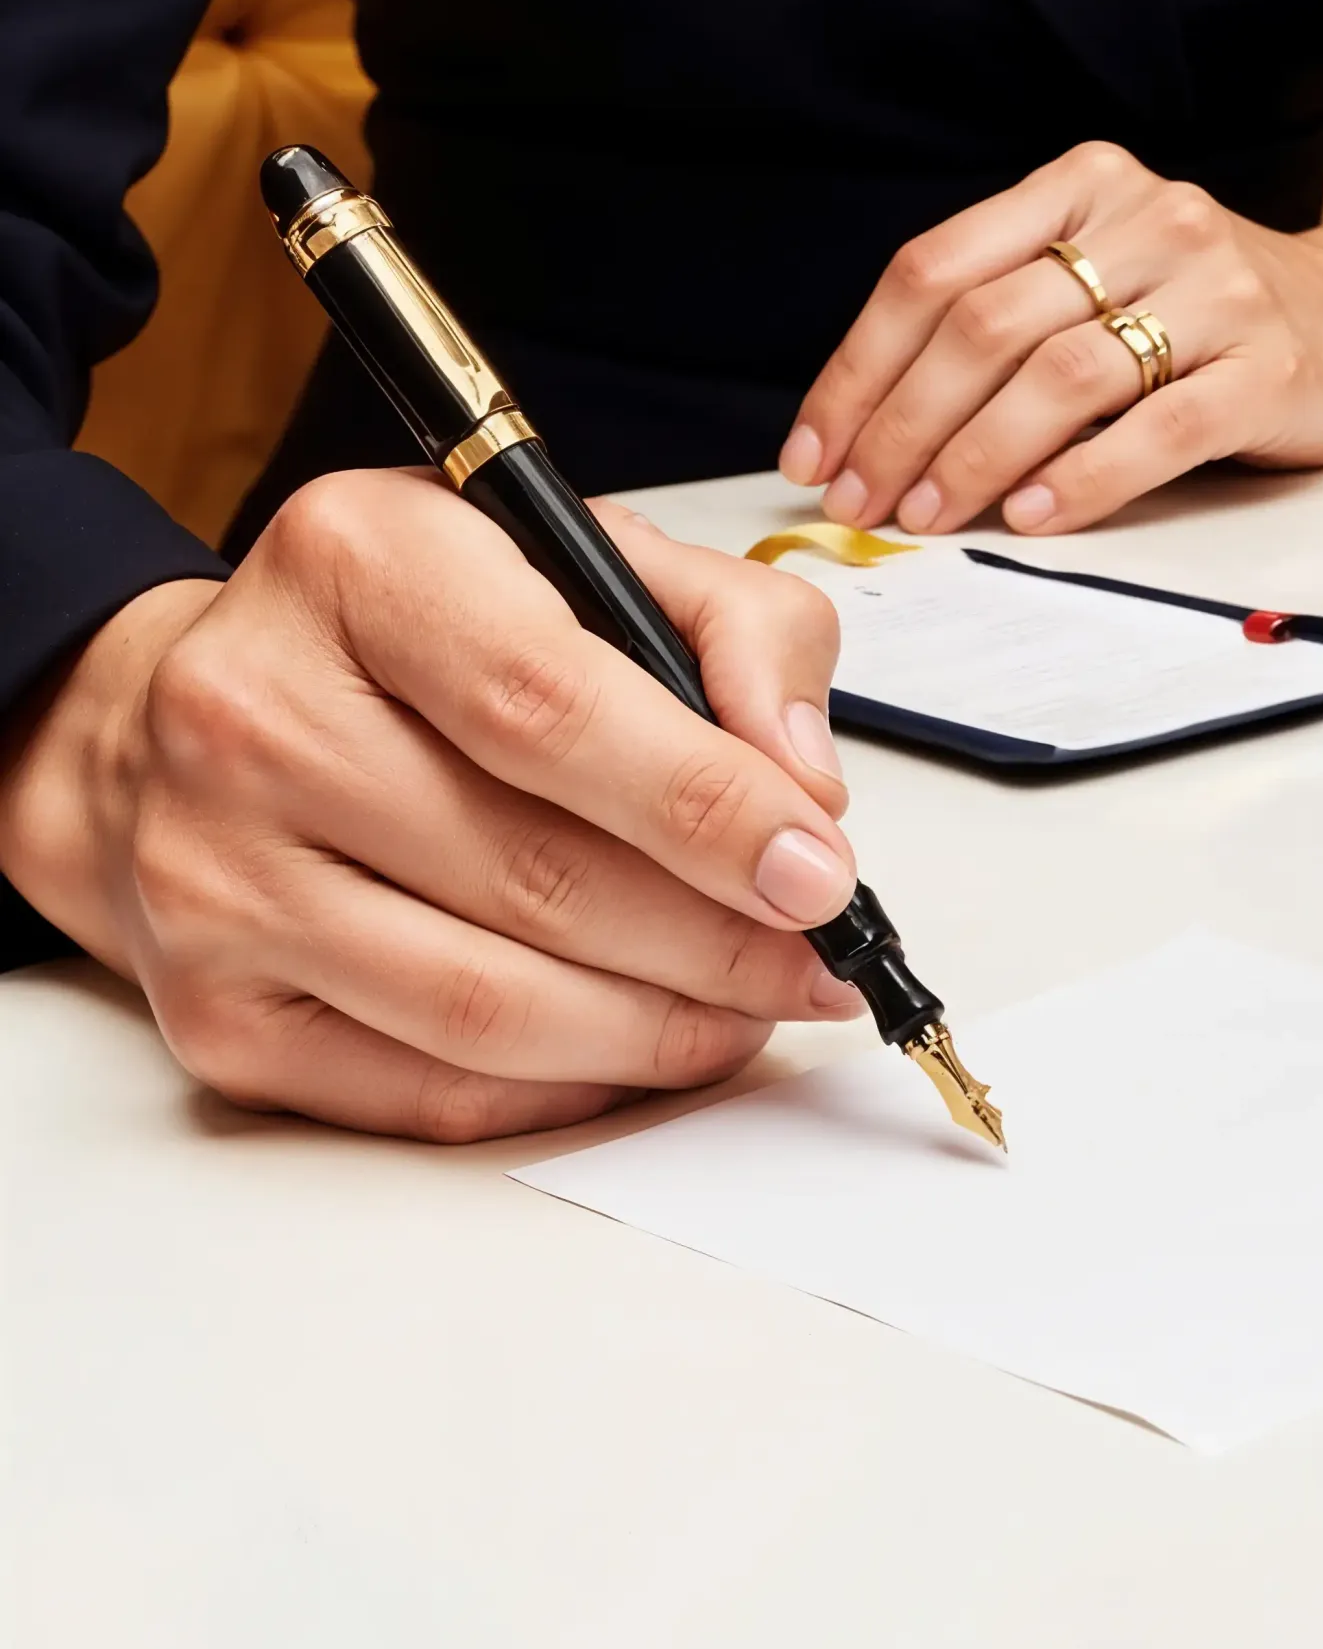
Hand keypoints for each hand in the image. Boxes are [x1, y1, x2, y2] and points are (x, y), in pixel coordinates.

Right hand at [0, 472, 864, 1140]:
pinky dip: (564, 1089)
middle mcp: (253, 714)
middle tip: (812, 961)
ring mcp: (213, 875)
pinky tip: (640, 1048)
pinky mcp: (212, 1011)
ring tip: (748, 1012)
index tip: (817, 870)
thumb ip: (734, 629)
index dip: (704, 805)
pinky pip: (426, 1090)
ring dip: (656, 1031)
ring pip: (485, 1007)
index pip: (548, 705)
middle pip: (531, 874)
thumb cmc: (410, 635)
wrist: (179, 721)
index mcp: (355, 563)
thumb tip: (805, 785)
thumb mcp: (579, 558)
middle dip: (713, 940)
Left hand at [779, 142, 1322, 535]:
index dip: (860, 367)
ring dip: (975, 458)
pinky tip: (1033, 518)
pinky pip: (1158, 429)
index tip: (814, 448)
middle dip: (902, 425)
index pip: (934, 270)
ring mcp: (1216, 289)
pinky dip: (1084, 479)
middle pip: (984, 324)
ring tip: (929, 517)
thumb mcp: (1102, 277)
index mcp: (1081, 185)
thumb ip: (1005, 318)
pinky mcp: (1270, 368)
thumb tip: (870, 428)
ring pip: (1061, 376)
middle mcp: (1147, 218)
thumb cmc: (1208, 313)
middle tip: (860, 500)